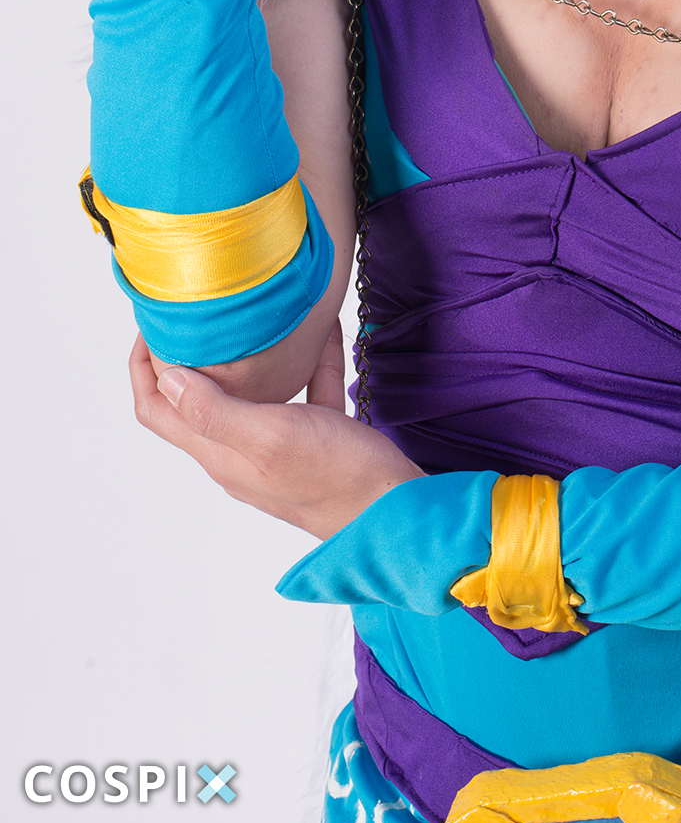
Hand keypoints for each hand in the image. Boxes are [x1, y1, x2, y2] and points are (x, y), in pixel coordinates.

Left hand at [130, 326, 421, 540]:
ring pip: (248, 394)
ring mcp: (278, 447)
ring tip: (247, 317)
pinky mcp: (316, 439)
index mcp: (220, 454)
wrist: (396, 510)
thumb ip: (214, 412)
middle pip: (194, 400)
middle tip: (193, 312)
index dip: (143, 368)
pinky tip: (321, 332)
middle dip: (184, 356)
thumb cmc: (336, 477)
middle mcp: (240, 452)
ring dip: (241, 358)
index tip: (152, 325)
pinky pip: (303, 392)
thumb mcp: (270, 438)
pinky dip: (305, 363)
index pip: (157, 411)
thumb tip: (166, 377)